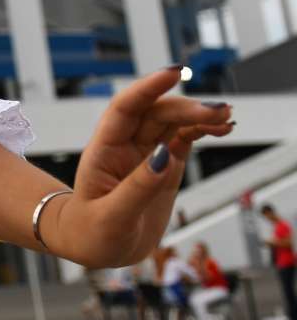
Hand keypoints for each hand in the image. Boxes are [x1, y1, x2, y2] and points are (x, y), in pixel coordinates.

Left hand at [55, 67, 233, 266]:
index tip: (172, 74)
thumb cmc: (92, 231)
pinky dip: (202, 131)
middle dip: (185, 108)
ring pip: (172, 123)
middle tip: (218, 112)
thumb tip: (166, 156)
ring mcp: (145, 153)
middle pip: (155, 113)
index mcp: (103, 151)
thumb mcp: (112, 217)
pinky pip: (183, 140)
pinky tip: (222, 128)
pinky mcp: (163, 165)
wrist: (96, 246)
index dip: (147, 88)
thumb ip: (138, 188)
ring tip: (226, 117)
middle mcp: (124, 145)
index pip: (124, 109)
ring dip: (198, 116)